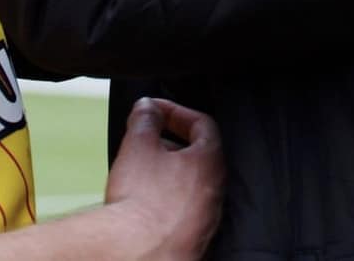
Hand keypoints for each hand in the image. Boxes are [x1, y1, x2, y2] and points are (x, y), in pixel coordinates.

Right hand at [104, 98, 223, 260]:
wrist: (139, 253)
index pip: (203, 123)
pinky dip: (167, 195)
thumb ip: (145, 117)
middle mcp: (216, 192)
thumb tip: (148, 107)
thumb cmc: (143, 201)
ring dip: (167, 168)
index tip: (154, 109)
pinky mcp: (194, 238)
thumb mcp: (138, 144)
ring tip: (140, 168)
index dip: (176, 110)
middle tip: (144, 137)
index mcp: (210, 163)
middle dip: (168, 139)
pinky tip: (145, 198)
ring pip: (190, 182)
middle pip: (198, 153)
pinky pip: (184, 207)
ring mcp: (207, 218)